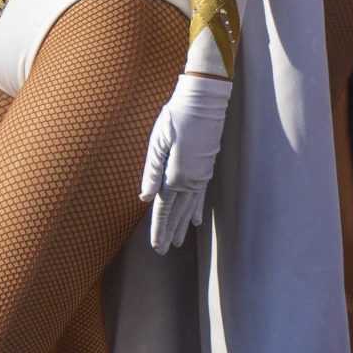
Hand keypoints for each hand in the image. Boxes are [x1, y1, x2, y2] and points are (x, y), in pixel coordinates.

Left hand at [139, 73, 230, 253]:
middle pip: (178, 212)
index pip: (164, 208)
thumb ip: (151, 172)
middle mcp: (191, 180)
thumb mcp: (158, 142)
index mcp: (176, 175)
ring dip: (183, 224)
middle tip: (163, 251)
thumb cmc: (176, 117)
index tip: (156, 246)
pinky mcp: (206, 168)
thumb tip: (145, 198)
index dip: (159, 228)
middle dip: (170, 232)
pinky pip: (201, 195)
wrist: (204, 101)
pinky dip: (197, 209)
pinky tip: (196, 220)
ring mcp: (202, 175)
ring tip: (179, 242)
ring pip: (190, 207)